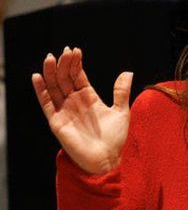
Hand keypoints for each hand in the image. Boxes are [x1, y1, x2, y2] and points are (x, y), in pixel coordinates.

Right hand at [31, 47, 131, 173]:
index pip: (78, 76)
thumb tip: (128, 71)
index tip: (76, 50)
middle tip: (65, 51)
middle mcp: (75, 102)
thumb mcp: (121, 111)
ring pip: (54, 87)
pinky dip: (41, 90)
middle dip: (64, 64)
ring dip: (51, 72)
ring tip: (50, 58)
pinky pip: (46, 103)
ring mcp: (64, 110)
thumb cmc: (115, 138)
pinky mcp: (56, 121)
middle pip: (65, 78)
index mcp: (89, 98)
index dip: (76, 63)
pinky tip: (37, 77)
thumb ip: (121, 92)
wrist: (107, 159)